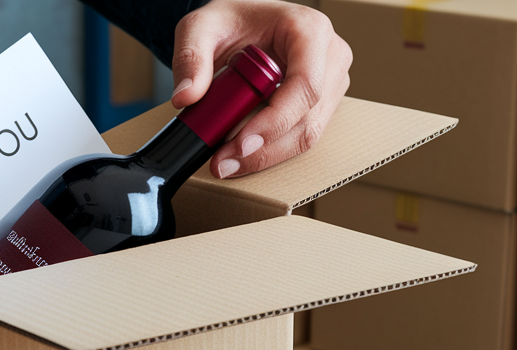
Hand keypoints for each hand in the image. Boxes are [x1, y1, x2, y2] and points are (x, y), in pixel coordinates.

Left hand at [171, 0, 351, 178]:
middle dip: (265, 149)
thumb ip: (190, 57)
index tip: (241, 144)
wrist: (242, 23)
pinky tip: (242, 155)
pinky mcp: (323, 102)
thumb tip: (185, 97)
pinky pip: (301, 135)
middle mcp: (330, 56)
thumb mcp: (201, 27)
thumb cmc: (230, 19)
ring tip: (227, 162)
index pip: (305, 85)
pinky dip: (271, 150)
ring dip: (267, 156)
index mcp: (309, 30)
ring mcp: (331, 81)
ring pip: (308, 134)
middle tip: (224, 163)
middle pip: (309, 118)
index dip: (275, 121)